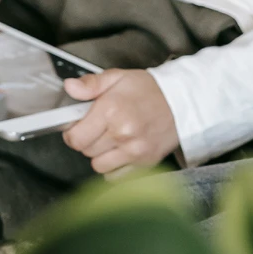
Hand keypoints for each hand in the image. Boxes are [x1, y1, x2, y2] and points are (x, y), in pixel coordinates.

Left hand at [60, 68, 178, 174]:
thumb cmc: (149, 89)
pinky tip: (121, 151)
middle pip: (86, 152)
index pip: (75, 137)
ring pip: (99, 166)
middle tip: (99, 128)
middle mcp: (122, 133)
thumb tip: (70, 87)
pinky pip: (115, 176)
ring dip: (100, 155)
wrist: (182, 100)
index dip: (72, 132)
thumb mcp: (118, 77)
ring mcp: (134, 150)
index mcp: (111, 110)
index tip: (78, 126)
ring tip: (111, 140)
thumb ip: (91, 84)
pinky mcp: (145, 162)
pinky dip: (114, 167)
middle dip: (87, 141)